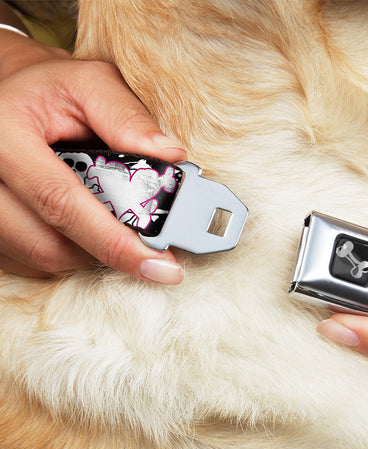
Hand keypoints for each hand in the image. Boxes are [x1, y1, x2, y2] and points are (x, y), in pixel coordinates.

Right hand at [0, 30, 185, 282]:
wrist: (8, 95)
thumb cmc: (51, 90)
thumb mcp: (90, 84)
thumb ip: (128, 117)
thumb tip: (172, 157)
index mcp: (3, 135)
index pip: (61, 203)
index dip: (114, 242)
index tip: (161, 267)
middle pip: (49, 244)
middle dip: (108, 252)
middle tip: (150, 250)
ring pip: (42, 258)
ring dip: (89, 253)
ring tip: (115, 227)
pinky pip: (30, 261)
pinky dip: (68, 253)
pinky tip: (85, 229)